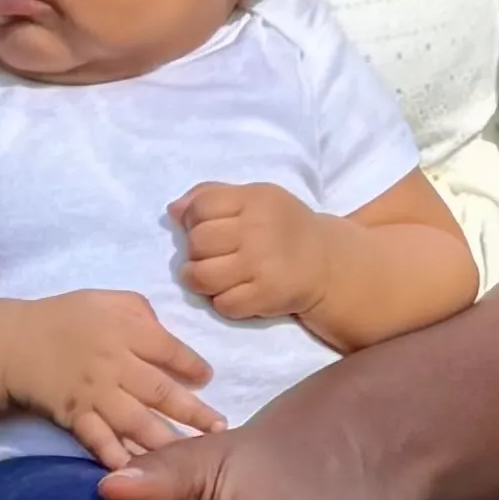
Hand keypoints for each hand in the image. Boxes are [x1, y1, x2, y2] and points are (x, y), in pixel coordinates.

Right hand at [3, 288, 222, 466]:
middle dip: (193, 412)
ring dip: (165, 440)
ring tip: (190, 454)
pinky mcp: (75, 417)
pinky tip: (138, 471)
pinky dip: (117, 456)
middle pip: (160, 390)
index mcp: (122, 330)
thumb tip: (169, 337)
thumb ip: (140, 312)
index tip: (207, 379)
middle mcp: (113, 363)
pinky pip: (99, 440)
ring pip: (136, 421)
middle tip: (219, 428)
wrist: (14, 343)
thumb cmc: (66, 320)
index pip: (167, 349)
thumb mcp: (105, 300)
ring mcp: (94, 393)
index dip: (191, 365)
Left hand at [173, 182, 344, 325]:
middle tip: (208, 255)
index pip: (200, 207)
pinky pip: (223, 304)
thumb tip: (173, 210)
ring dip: (198, 279)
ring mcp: (262, 265)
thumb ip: (211, 195)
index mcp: (254, 199)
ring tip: (209, 276)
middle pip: (197, 242)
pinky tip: (232, 292)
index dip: (191, 219)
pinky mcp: (267, 296)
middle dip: (194, 251)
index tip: (201, 227)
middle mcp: (258, 230)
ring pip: (202, 276)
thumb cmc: (280, 226)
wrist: (326, 263)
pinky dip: (221, 302)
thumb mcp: (252, 198)